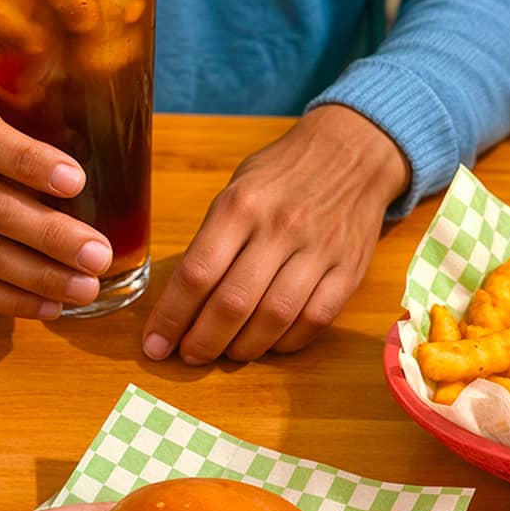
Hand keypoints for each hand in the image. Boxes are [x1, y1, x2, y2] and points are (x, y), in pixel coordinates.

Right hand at [0, 82, 112, 317]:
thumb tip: (120, 145)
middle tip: (100, 255)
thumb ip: (46, 117)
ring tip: (87, 287)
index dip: (25, 160)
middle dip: (49, 236)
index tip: (75, 180)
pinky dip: (9, 299)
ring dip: (37, 276)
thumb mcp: (7, 103)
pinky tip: (52, 306)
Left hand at [142, 105, 409, 364]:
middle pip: (234, 303)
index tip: (155, 345)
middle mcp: (280, 228)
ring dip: (244, 348)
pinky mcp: (350, 269)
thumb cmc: (284, 174)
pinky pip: (316, 319)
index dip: (172, 318)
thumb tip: (185, 299)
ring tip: (227, 355)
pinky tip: (270, 344)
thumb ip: (214, 238)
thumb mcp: (237, 188)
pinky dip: (288, 341)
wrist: (353, 154)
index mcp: (241, 205)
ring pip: (275, 317)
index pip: (197, 273)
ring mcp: (319, 250)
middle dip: (203, 341)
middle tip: (189, 357)